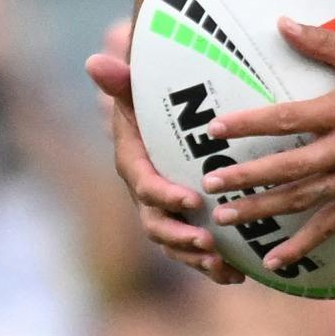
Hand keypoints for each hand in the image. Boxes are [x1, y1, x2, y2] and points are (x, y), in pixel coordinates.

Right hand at [87, 17, 235, 281]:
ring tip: (225, 267)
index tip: (192, 200)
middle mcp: (146, 195)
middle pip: (159, 225)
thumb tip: (95, 61)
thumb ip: (121, 80)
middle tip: (208, 243)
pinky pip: (195, 251)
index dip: (165, 196)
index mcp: (134, 165)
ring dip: (198, 260)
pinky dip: (214, 265)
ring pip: (177, 245)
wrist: (159, 116)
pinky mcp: (184, 223)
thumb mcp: (137, 88)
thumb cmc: (151, 98)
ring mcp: (165, 213)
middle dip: (182, 239)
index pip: (145, 185)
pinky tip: (239, 274)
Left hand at [193, 16, 334, 277]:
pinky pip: (330, 228)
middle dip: (245, 177)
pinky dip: (302, 246)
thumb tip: (281, 23)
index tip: (214, 131)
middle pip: (286, 167)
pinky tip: (275, 261)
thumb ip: (321, 41)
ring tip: (226, 220)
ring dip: (262, 211)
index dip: (247, 125)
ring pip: (301, 200)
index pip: (283, 119)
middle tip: (210, 184)